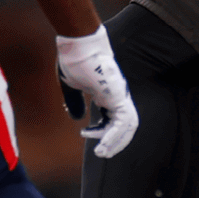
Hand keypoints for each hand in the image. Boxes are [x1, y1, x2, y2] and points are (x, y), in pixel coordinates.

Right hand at [56, 27, 138, 157]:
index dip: (101, 130)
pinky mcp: (118, 96)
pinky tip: (102, 145)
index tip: (85, 133)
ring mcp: (119, 95)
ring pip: (127, 126)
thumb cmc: (74, 60)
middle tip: (101, 152)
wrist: (79, 44)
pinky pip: (122, 122)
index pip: (111, 117)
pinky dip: (115, 136)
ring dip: (117, 142)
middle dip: (115, 140)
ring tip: (102, 153)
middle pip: (124, 124)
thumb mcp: (71, 86)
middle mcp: (117, 95)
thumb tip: (76, 118)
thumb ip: (74, 102)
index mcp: (107, 93)